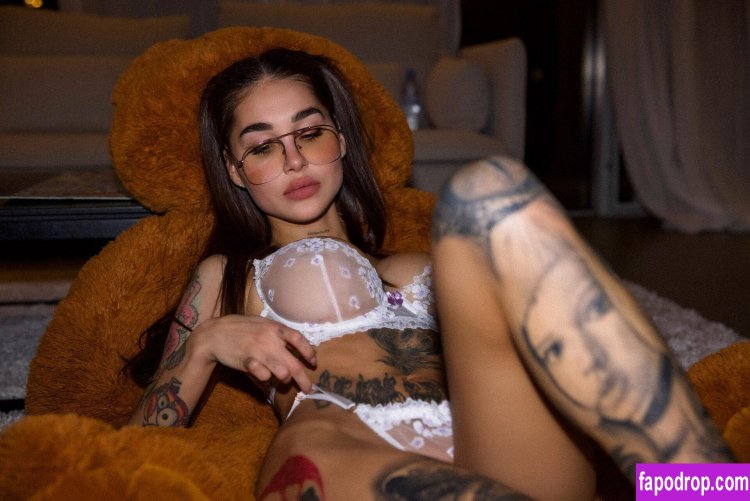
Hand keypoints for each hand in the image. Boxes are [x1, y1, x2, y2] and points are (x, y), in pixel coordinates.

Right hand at [188, 315, 316, 392]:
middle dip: (303, 380)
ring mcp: (259, 351)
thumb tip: (298, 347)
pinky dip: (267, 379)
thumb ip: (278, 334)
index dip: (309, 352)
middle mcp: (270, 339)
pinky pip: (264, 376)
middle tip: (309, 389)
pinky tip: (264, 377)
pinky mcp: (248, 362)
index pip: (299, 339)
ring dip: (285, 380)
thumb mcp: (262, 324)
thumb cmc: (241, 328)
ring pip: (282, 373)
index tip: (314, 363)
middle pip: (294, 364)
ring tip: (282, 379)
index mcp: (275, 328)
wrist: (214, 334)